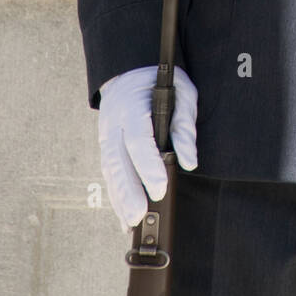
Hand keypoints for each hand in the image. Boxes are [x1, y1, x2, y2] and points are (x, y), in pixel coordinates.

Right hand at [98, 65, 197, 229]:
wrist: (128, 71)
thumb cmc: (159, 82)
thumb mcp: (181, 91)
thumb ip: (184, 125)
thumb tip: (189, 160)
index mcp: (131, 106)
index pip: (138, 140)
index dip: (148, 166)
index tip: (160, 188)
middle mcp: (113, 124)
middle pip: (118, 161)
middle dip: (128, 191)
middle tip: (140, 216)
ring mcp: (106, 136)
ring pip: (110, 172)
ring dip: (120, 199)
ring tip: (132, 223)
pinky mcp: (106, 147)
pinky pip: (110, 174)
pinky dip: (117, 197)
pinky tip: (125, 218)